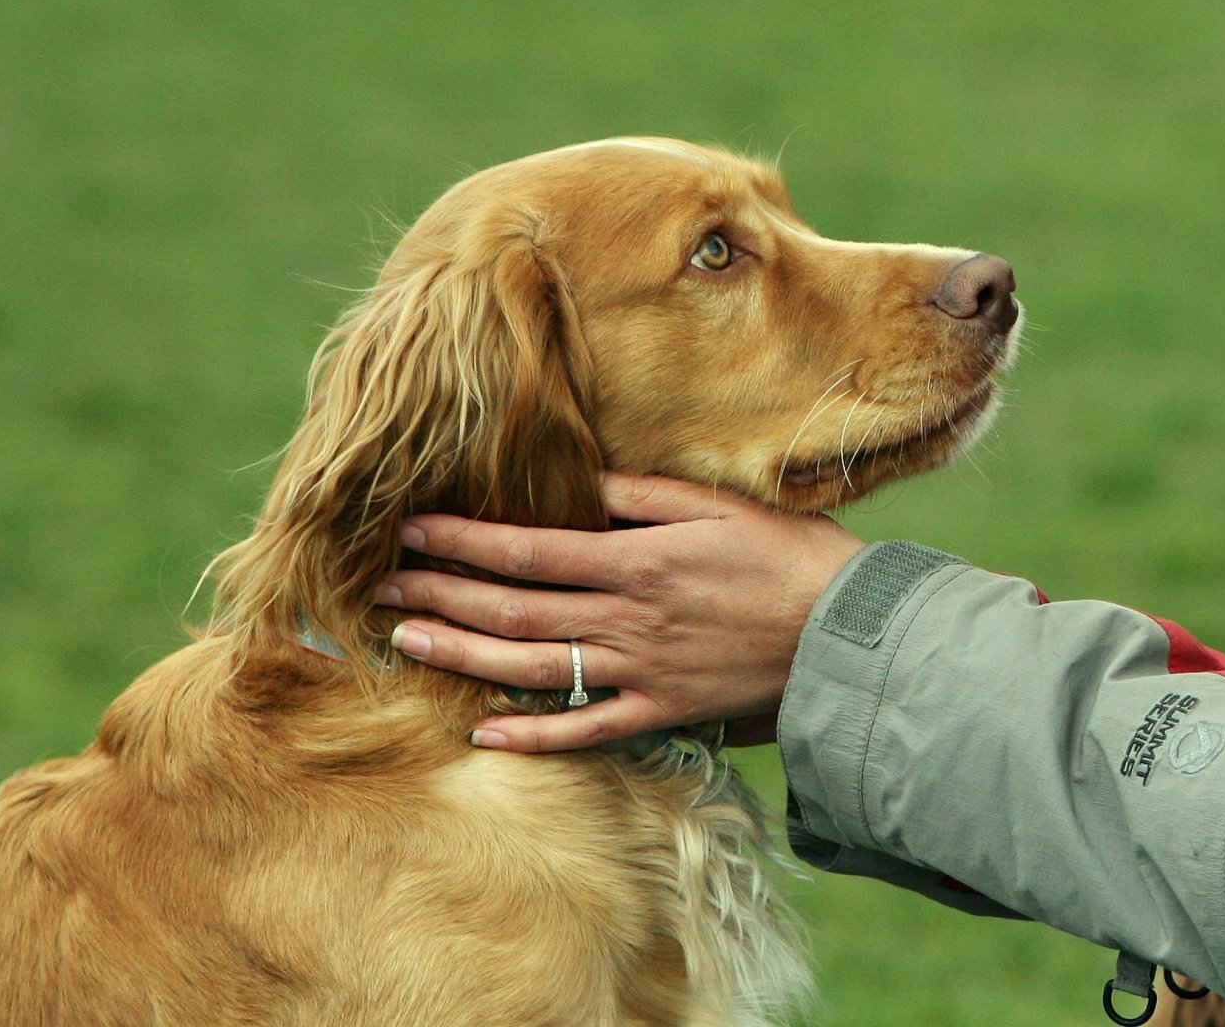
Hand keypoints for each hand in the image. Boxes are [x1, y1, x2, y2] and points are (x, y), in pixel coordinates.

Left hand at [375, 473, 862, 752]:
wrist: (848, 635)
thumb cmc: (791, 557)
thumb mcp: (720, 507)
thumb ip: (645, 498)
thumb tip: (578, 488)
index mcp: (636, 562)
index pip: (527, 549)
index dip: (463, 539)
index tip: (410, 527)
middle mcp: (625, 619)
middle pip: (513, 608)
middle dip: (440, 592)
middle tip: (377, 584)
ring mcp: (639, 672)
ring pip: (531, 667)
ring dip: (462, 653)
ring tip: (406, 638)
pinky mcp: (661, 712)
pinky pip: (584, 730)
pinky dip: (531, 736)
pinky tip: (483, 732)